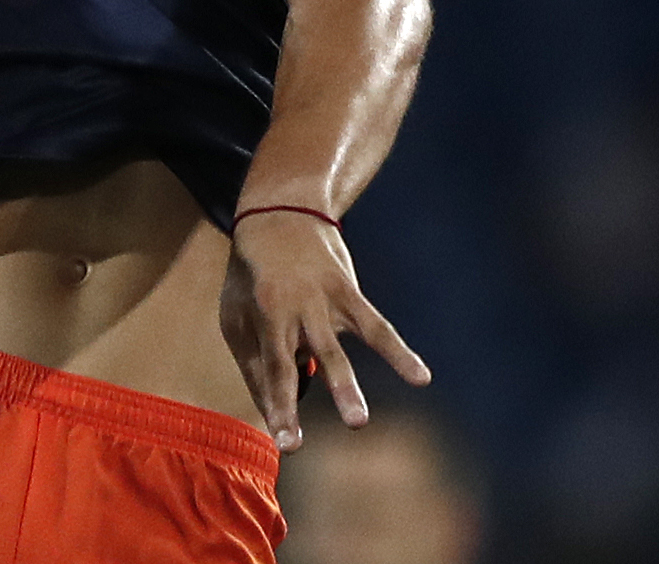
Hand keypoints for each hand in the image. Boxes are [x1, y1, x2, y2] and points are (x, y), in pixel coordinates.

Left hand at [219, 212, 429, 452]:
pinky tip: (421, 378)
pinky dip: (398, 351)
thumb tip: (275, 407)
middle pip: (292, 361)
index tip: (287, 443)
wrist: (280, 213)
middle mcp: (289, 311)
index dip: (277, 406)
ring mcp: (320, 301)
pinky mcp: (347, 293)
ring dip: (345, 386)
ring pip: (337, 347)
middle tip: (298, 445)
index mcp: (260, 317)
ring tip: (358, 423)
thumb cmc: (253, 276)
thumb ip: (255, 360)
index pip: (269, 369)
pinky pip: (376, 326)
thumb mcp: (237, 313)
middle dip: (293, 400)